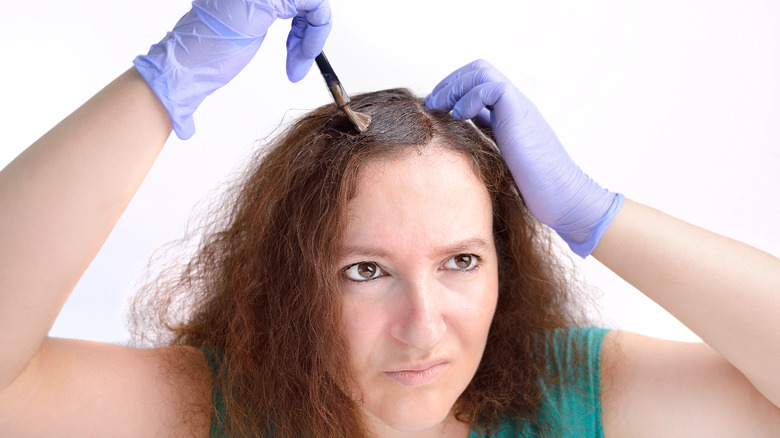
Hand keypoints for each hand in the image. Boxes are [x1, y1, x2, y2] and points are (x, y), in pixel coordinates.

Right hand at [133, 0, 331, 138]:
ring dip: (312, 37)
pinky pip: (315, 5)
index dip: (303, 23)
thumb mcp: (245, 27)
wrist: (184, 67)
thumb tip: (301, 17)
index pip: (292, 0)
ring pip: (313, 1)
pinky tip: (301, 55)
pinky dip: (316, 34)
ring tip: (297, 61)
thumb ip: (265, 12)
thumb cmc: (206, 55)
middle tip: (301, 58)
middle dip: (311, 30)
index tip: (297, 52)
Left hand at [424, 60, 622, 256]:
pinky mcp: (520, 114)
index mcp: (509, 113)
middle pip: (478, 70)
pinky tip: (460, 116)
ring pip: (483, 72)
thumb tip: (461, 133)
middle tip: (432, 102)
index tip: (435, 106)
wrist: (562, 196)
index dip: (453, 89)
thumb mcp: (501, 156)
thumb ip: (486, 139)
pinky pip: (492, 88)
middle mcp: (514, 105)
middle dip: (450, 82)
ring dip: (455, 86)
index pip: (478, 83)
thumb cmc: (533, 185)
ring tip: (440, 106)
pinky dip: (470, 97)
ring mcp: (518, 107)